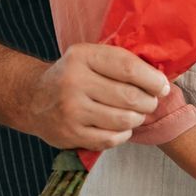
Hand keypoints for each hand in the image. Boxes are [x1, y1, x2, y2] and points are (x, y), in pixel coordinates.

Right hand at [24, 43, 170, 150]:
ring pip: (123, 120)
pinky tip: (121, 127)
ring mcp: (71, 110)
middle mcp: (74, 82)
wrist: (33, 98)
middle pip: (129, 96)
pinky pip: (110, 139)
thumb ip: (118, 61)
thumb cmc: (72, 75)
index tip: (162, 86)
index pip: (127, 67)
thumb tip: (159, 77)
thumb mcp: (88, 57)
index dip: (152, 79)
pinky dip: (123, 135)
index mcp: (82, 56)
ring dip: (137, 119)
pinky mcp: (70, 134)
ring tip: (136, 114)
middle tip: (151, 102)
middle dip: (149, 102)